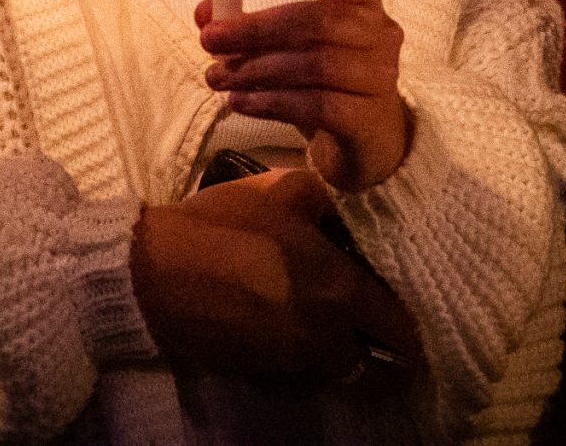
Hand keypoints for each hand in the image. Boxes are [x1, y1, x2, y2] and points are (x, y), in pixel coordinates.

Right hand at [132, 169, 420, 379]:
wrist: (153, 274)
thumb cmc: (221, 226)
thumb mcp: (280, 192)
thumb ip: (325, 199)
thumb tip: (346, 205)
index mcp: (338, 290)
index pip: (399, 325)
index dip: (411, 323)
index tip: (412, 312)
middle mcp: (325, 335)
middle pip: (379, 366)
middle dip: (390, 354)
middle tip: (388, 333)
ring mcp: (294, 360)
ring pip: (344, 373)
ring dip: (352, 357)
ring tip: (346, 333)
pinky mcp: (264, 372)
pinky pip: (307, 371)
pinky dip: (314, 358)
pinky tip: (301, 330)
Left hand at [198, 0, 410, 191]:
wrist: (368, 143)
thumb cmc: (327, 83)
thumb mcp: (288, 48)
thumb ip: (249, 27)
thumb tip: (204, 13)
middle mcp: (378, 31)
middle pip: (315, 19)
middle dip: (254, 28)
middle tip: (209, 40)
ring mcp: (379, 76)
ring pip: (312, 64)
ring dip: (255, 69)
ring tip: (217, 77)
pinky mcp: (368, 117)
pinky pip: (314, 104)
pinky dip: (270, 102)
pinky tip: (241, 102)